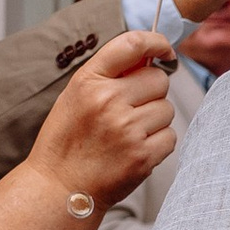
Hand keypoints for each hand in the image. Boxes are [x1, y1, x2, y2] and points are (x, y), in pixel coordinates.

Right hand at [33, 27, 178, 208]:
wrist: (59, 188)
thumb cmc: (68, 141)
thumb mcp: (75, 96)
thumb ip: (109, 75)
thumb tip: (149, 56)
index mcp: (89, 80)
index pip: (132, 44)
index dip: (156, 41)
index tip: (164, 48)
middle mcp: (108, 101)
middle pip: (158, 79)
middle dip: (151, 92)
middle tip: (132, 110)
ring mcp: (127, 129)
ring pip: (167, 109)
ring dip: (154, 120)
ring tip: (128, 134)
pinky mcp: (142, 156)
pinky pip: (170, 136)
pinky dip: (158, 143)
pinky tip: (135, 150)